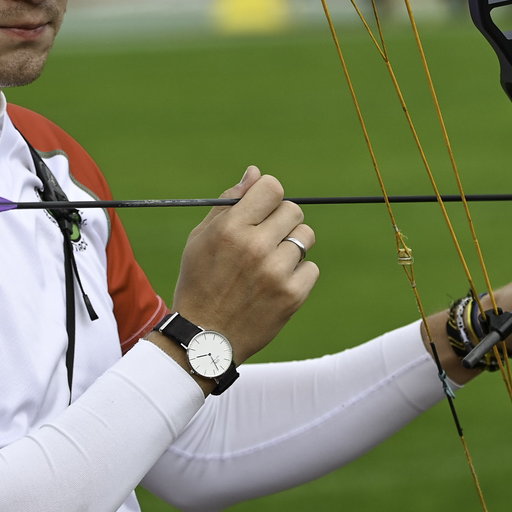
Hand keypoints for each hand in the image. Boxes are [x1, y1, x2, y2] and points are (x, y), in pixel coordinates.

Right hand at [149, 167, 318, 386]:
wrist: (205, 338)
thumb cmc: (200, 283)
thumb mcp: (201, 238)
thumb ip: (230, 202)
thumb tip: (256, 174)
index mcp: (231, 228)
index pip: (272, 188)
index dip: (269, 196)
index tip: (263, 210)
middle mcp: (255, 246)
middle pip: (293, 210)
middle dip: (282, 221)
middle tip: (266, 239)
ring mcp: (276, 272)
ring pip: (305, 238)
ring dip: (292, 246)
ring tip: (270, 263)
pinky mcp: (292, 295)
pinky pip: (311, 268)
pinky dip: (298, 274)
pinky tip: (276, 284)